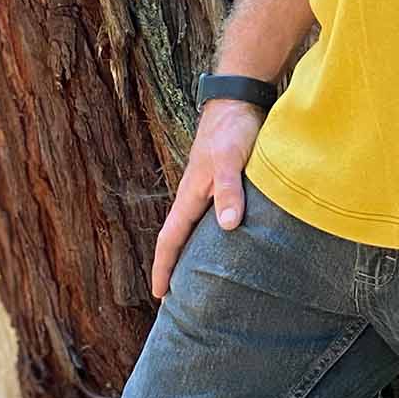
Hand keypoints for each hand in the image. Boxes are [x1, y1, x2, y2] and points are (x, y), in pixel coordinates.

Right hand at [151, 100, 265, 299]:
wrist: (239, 99)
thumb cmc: (232, 128)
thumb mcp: (230, 160)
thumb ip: (229, 191)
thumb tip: (227, 227)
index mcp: (190, 195)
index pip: (171, 239)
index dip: (164, 267)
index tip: (159, 295)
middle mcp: (196, 196)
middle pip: (181, 239)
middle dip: (177, 268)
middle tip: (180, 299)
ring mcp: (210, 190)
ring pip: (198, 230)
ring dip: (196, 254)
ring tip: (203, 280)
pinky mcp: (226, 182)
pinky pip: (216, 218)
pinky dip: (217, 237)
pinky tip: (231, 245)